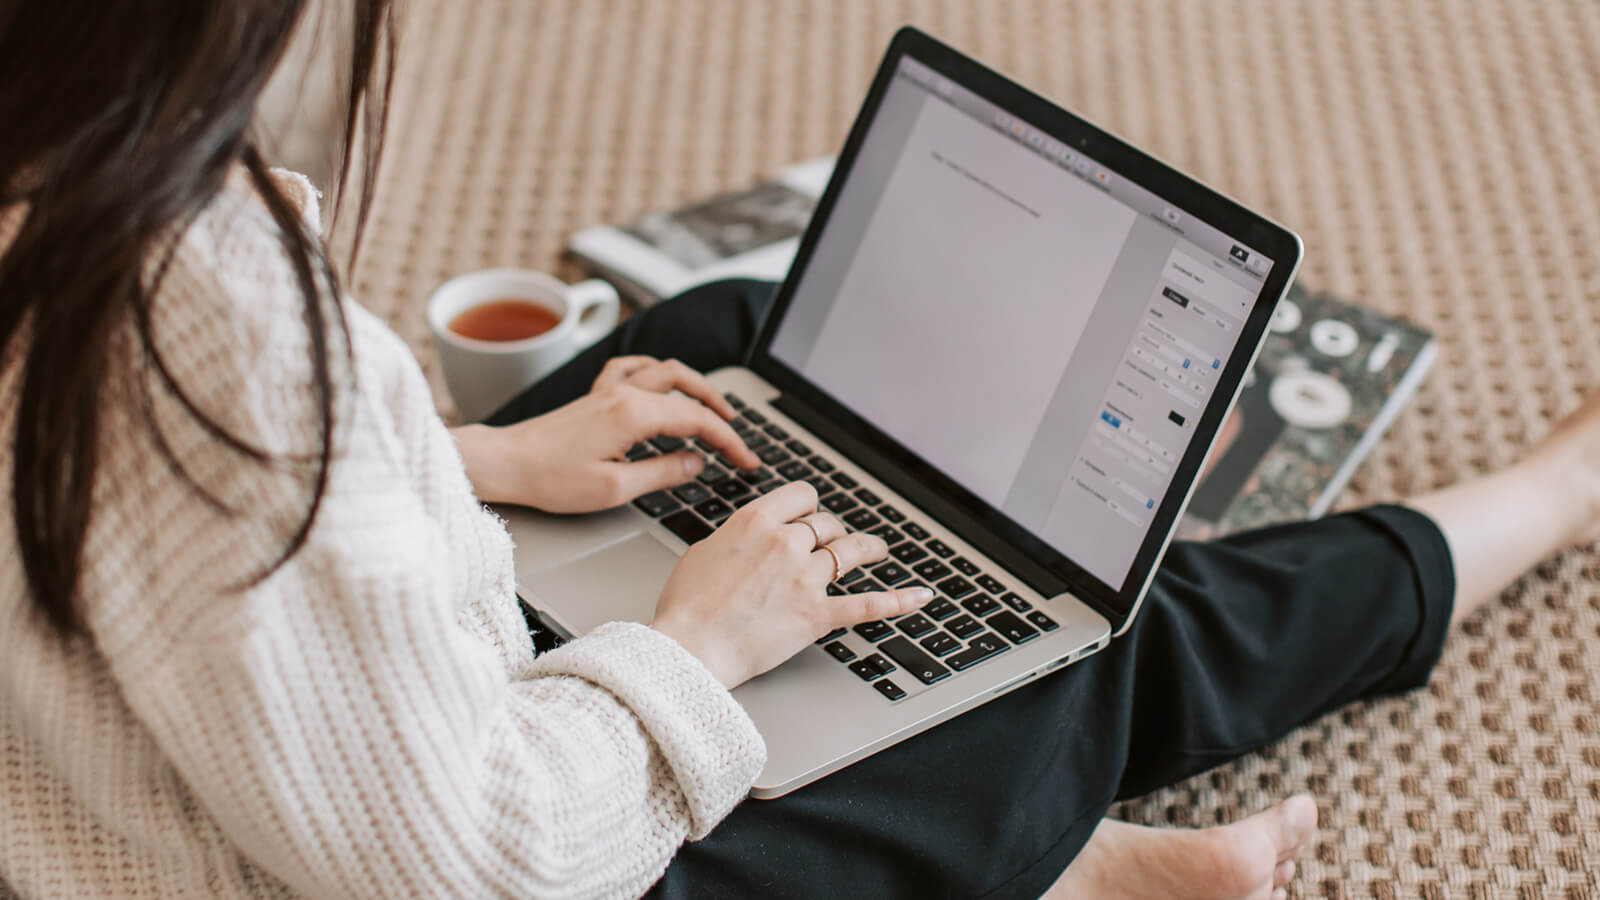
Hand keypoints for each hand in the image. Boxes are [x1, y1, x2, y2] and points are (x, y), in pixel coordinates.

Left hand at [452, 357, 760, 512]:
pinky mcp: (595, 397)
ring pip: (665, 370)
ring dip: (695, 385)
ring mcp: (608, 391)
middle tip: (738, 436)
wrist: (504, 463)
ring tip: (714, 407)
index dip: (730, 441)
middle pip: (688, 388)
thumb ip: (662, 473)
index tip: (747, 461)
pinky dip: (657, 371)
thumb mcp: (615, 488)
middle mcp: (623, 393)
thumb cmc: (551, 478)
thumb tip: (695, 464)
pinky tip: (662, 381)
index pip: (698, 420)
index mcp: (633, 414)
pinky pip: (633, 368)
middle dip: (720, 409)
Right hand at [650, 482, 933, 687]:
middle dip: (831, 533)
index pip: (802, 495)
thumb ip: (738, 536)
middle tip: (832, 543)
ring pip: (851, 550)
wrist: (689, 648)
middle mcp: (786, 542)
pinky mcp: (818, 615)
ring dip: (868, 547)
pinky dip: (899, 601)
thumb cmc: (687, 606)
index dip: (809, 505)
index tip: (810, 514)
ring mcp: (806, 578)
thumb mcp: (704, 550)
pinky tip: (920, 597)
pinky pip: (868, 604)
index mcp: (756, 520)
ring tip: (879, 550)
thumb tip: (753, 536)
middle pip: (827, 524)